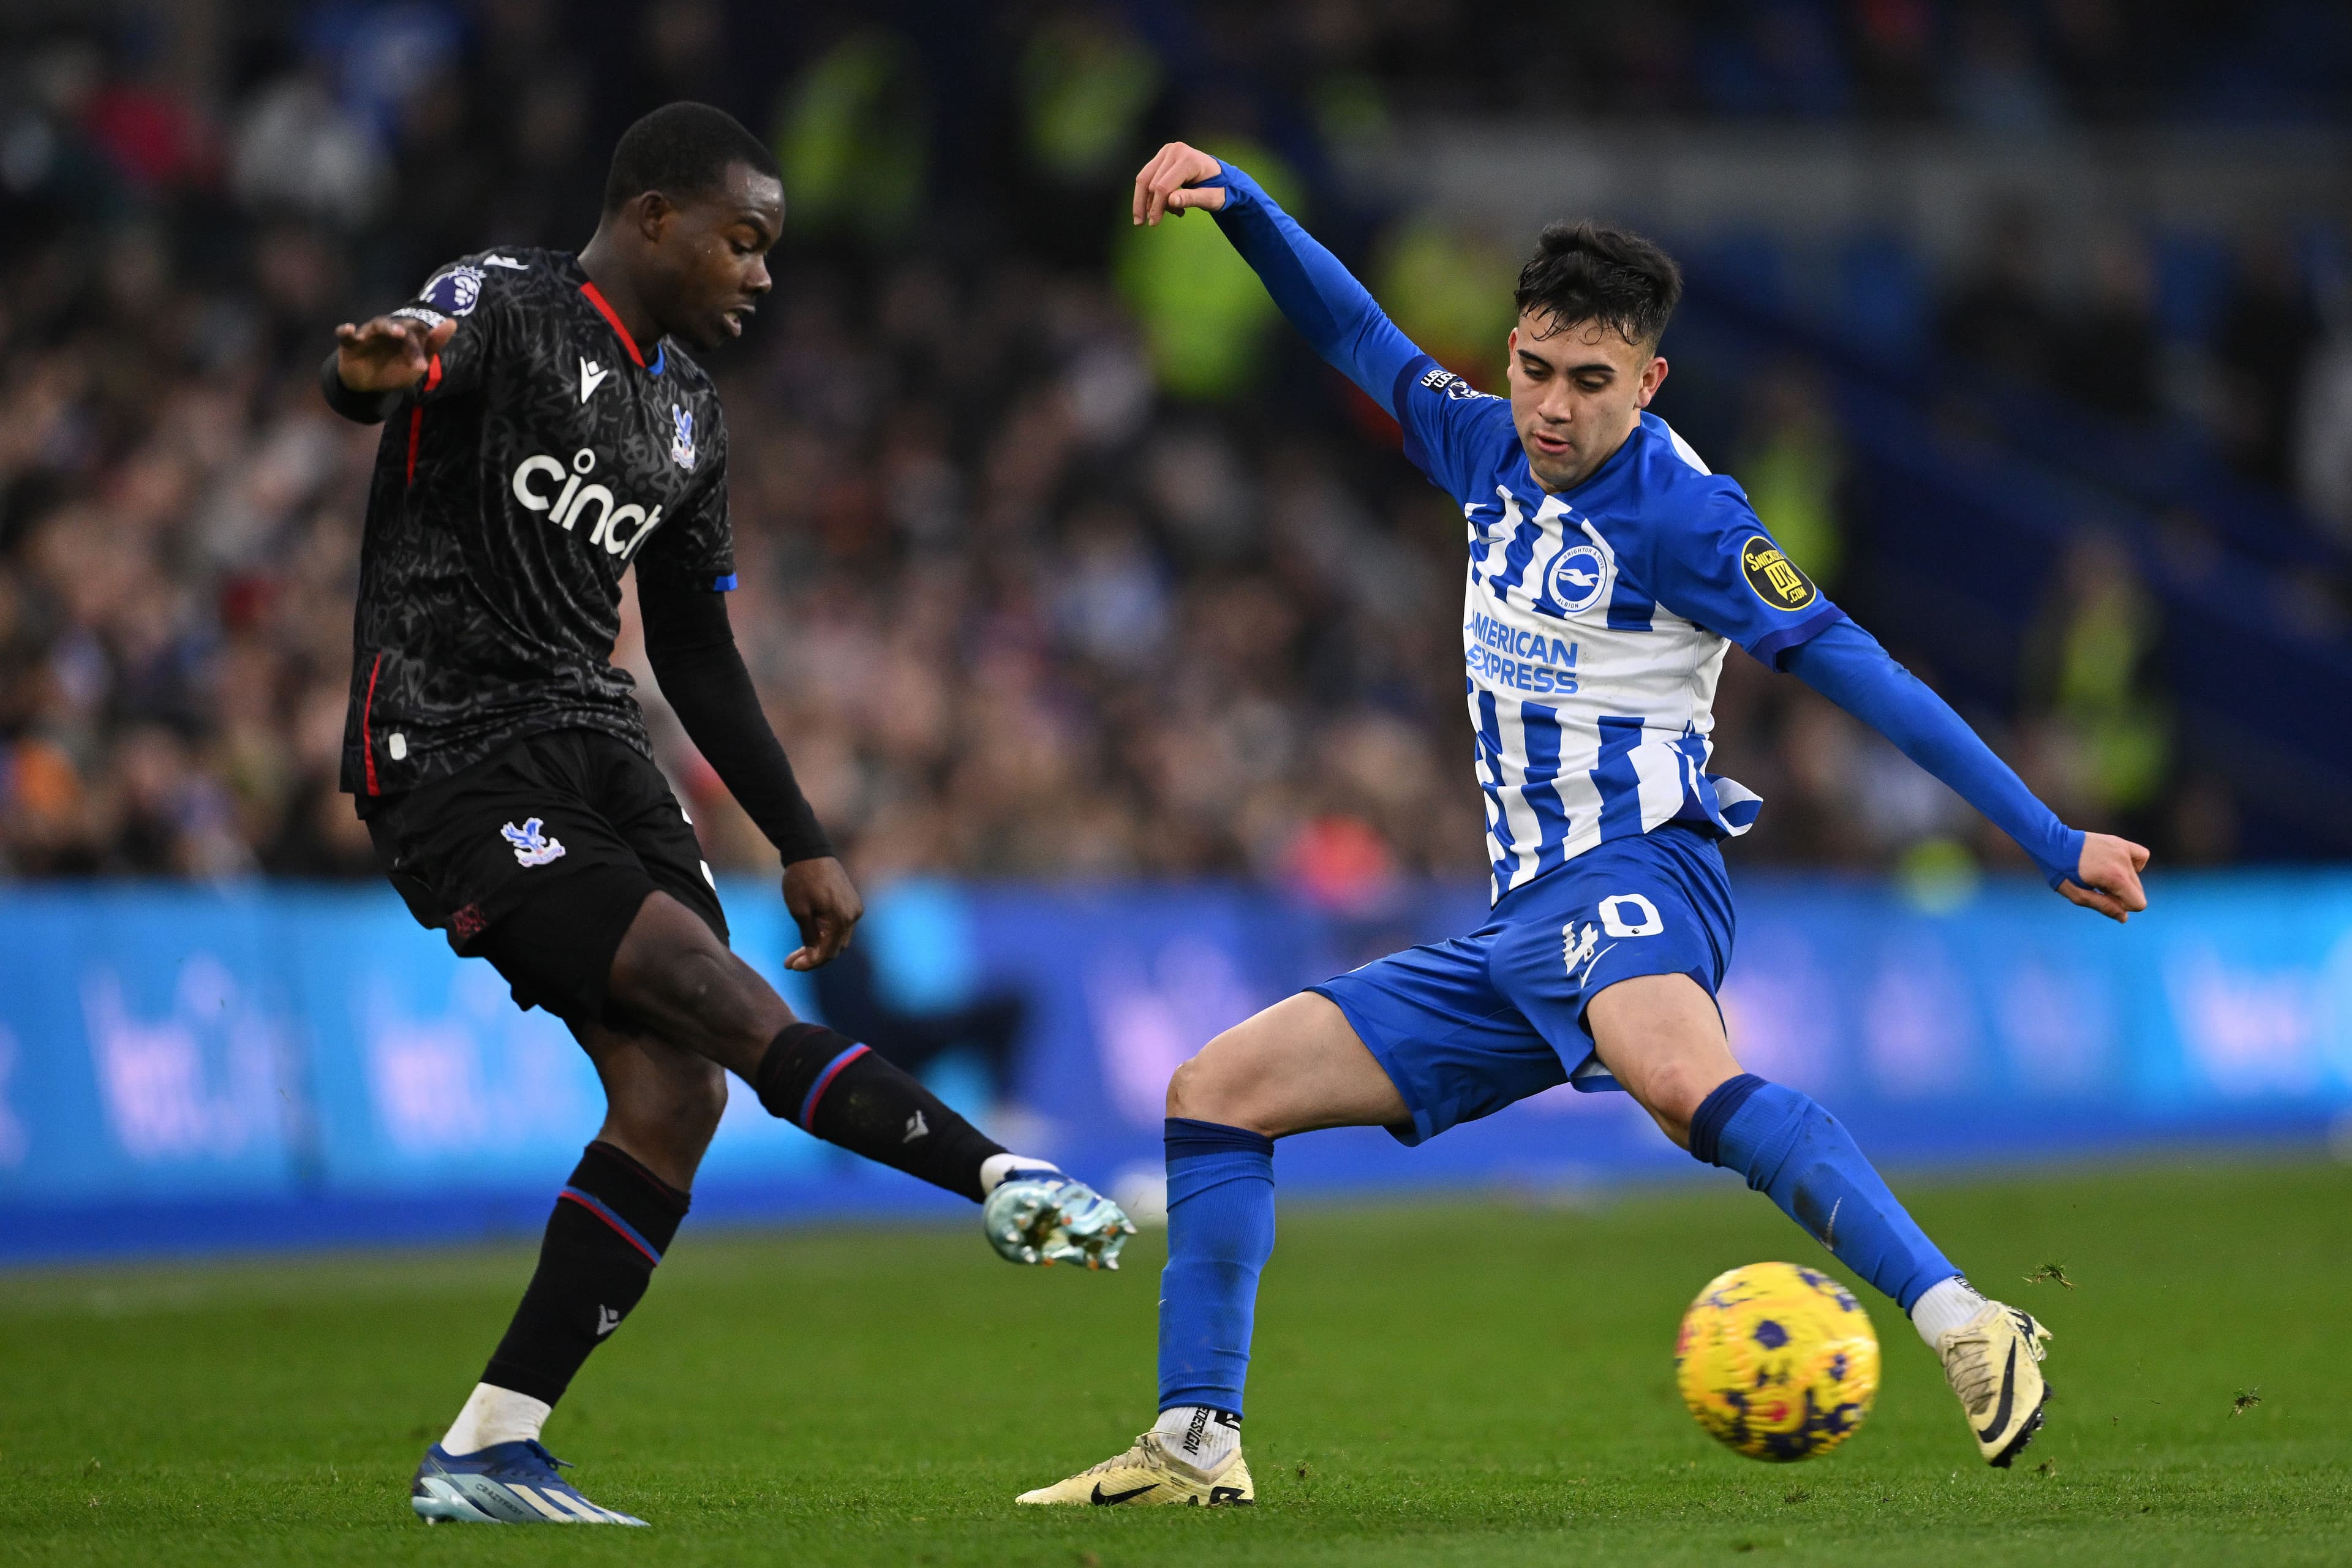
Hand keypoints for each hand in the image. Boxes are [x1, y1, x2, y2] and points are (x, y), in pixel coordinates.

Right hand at [332, 313, 455, 392]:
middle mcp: (388, 331)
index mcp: (406, 334)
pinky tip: (349, 329)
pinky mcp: (350, 344)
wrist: (368, 386)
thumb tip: (452, 322)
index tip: (420, 365)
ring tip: (395, 332)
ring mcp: (369, 335)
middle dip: (405, 334)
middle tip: (405, 338)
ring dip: (386, 327)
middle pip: (398, 325)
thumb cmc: (395, 372)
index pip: (417, 331)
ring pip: (377, 325)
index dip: (420, 345)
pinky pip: (345, 334)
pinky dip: (345, 331)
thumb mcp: (417, 364)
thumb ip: (434, 345)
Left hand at [781, 855, 861, 969]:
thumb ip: (808, 935)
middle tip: (791, 962)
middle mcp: (853, 915)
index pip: (827, 952)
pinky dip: (826, 935)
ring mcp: (854, 909)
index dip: (810, 963)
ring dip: (820, 947)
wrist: (810, 851)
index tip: (791, 967)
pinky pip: (841, 927)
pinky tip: (809, 937)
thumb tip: (813, 954)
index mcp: (841, 918)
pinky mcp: (851, 902)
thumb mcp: (799, 911)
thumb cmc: (801, 879)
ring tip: (797, 953)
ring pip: (838, 939)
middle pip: (835, 948)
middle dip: (813, 957)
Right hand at [1132, 142, 1226, 225]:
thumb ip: (1191, 199)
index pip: (1163, 186)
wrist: (1219, 176)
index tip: (1153, 223)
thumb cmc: (1217, 189)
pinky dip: (1150, 194)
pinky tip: (1165, 206)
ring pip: (1144, 179)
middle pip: (1150, 182)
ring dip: (1147, 201)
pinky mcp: (1161, 156)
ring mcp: (1166, 151)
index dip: (1156, 207)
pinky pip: (1147, 176)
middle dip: (1151, 206)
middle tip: (1154, 223)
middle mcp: (1175, 150)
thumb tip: (1171, 201)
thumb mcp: (1210, 198)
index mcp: (1188, 159)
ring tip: (1161, 215)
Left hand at [2058, 833, 2149, 922]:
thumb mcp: (2078, 895)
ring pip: (2137, 877)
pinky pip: (2141, 857)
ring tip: (2102, 874)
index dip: (2122, 906)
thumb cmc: (2061, 872)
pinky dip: (2133, 864)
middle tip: (2098, 885)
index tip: (2103, 897)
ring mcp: (2124, 849)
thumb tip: (2125, 917)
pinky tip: (2115, 865)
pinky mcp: (2121, 842)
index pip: (2139, 903)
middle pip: (2138, 891)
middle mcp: (2124, 862)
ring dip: (2124, 880)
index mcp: (2115, 877)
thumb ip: (2104, 907)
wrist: (2052, 844)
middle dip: (2121, 894)